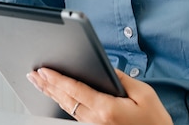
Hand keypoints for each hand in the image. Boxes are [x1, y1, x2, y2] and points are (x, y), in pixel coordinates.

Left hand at [26, 68, 172, 124]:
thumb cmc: (155, 121)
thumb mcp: (144, 94)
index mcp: (107, 109)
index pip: (76, 90)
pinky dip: (63, 103)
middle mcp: (96, 120)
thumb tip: (106, 69)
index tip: (44, 70)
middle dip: (47, 85)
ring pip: (67, 108)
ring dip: (51, 94)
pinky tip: (57, 96)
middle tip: (33, 74)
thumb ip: (122, 79)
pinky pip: (75, 115)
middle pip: (65, 100)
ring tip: (39, 83)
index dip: (57, 79)